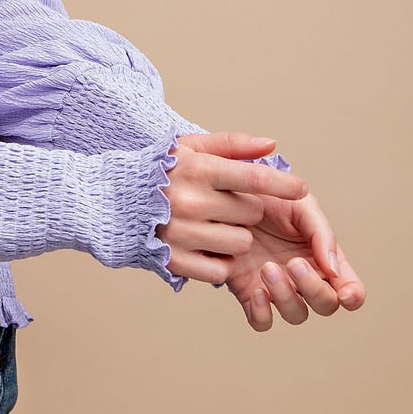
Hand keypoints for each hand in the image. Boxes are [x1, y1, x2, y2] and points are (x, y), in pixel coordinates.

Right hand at [158, 132, 311, 284]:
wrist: (111, 203)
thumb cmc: (160, 172)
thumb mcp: (189, 148)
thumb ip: (232, 145)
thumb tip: (271, 146)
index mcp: (196, 169)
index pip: (253, 177)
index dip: (282, 184)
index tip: (301, 189)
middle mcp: (189, 201)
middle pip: (252, 213)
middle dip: (247, 210)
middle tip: (225, 205)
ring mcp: (180, 232)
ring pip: (241, 242)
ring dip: (236, 237)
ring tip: (213, 226)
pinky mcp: (174, 260)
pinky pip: (221, 268)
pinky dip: (219, 260)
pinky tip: (204, 246)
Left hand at [221, 186, 366, 331]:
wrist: (226, 197)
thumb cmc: (269, 199)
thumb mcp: (301, 206)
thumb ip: (322, 234)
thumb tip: (333, 271)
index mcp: (323, 257)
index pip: (350, 288)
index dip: (353, 297)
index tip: (345, 293)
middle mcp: (304, 278)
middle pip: (326, 305)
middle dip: (314, 289)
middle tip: (294, 263)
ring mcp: (277, 288)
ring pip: (296, 315)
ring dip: (286, 297)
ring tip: (267, 267)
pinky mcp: (248, 294)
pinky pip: (261, 322)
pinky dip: (262, 313)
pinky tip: (256, 290)